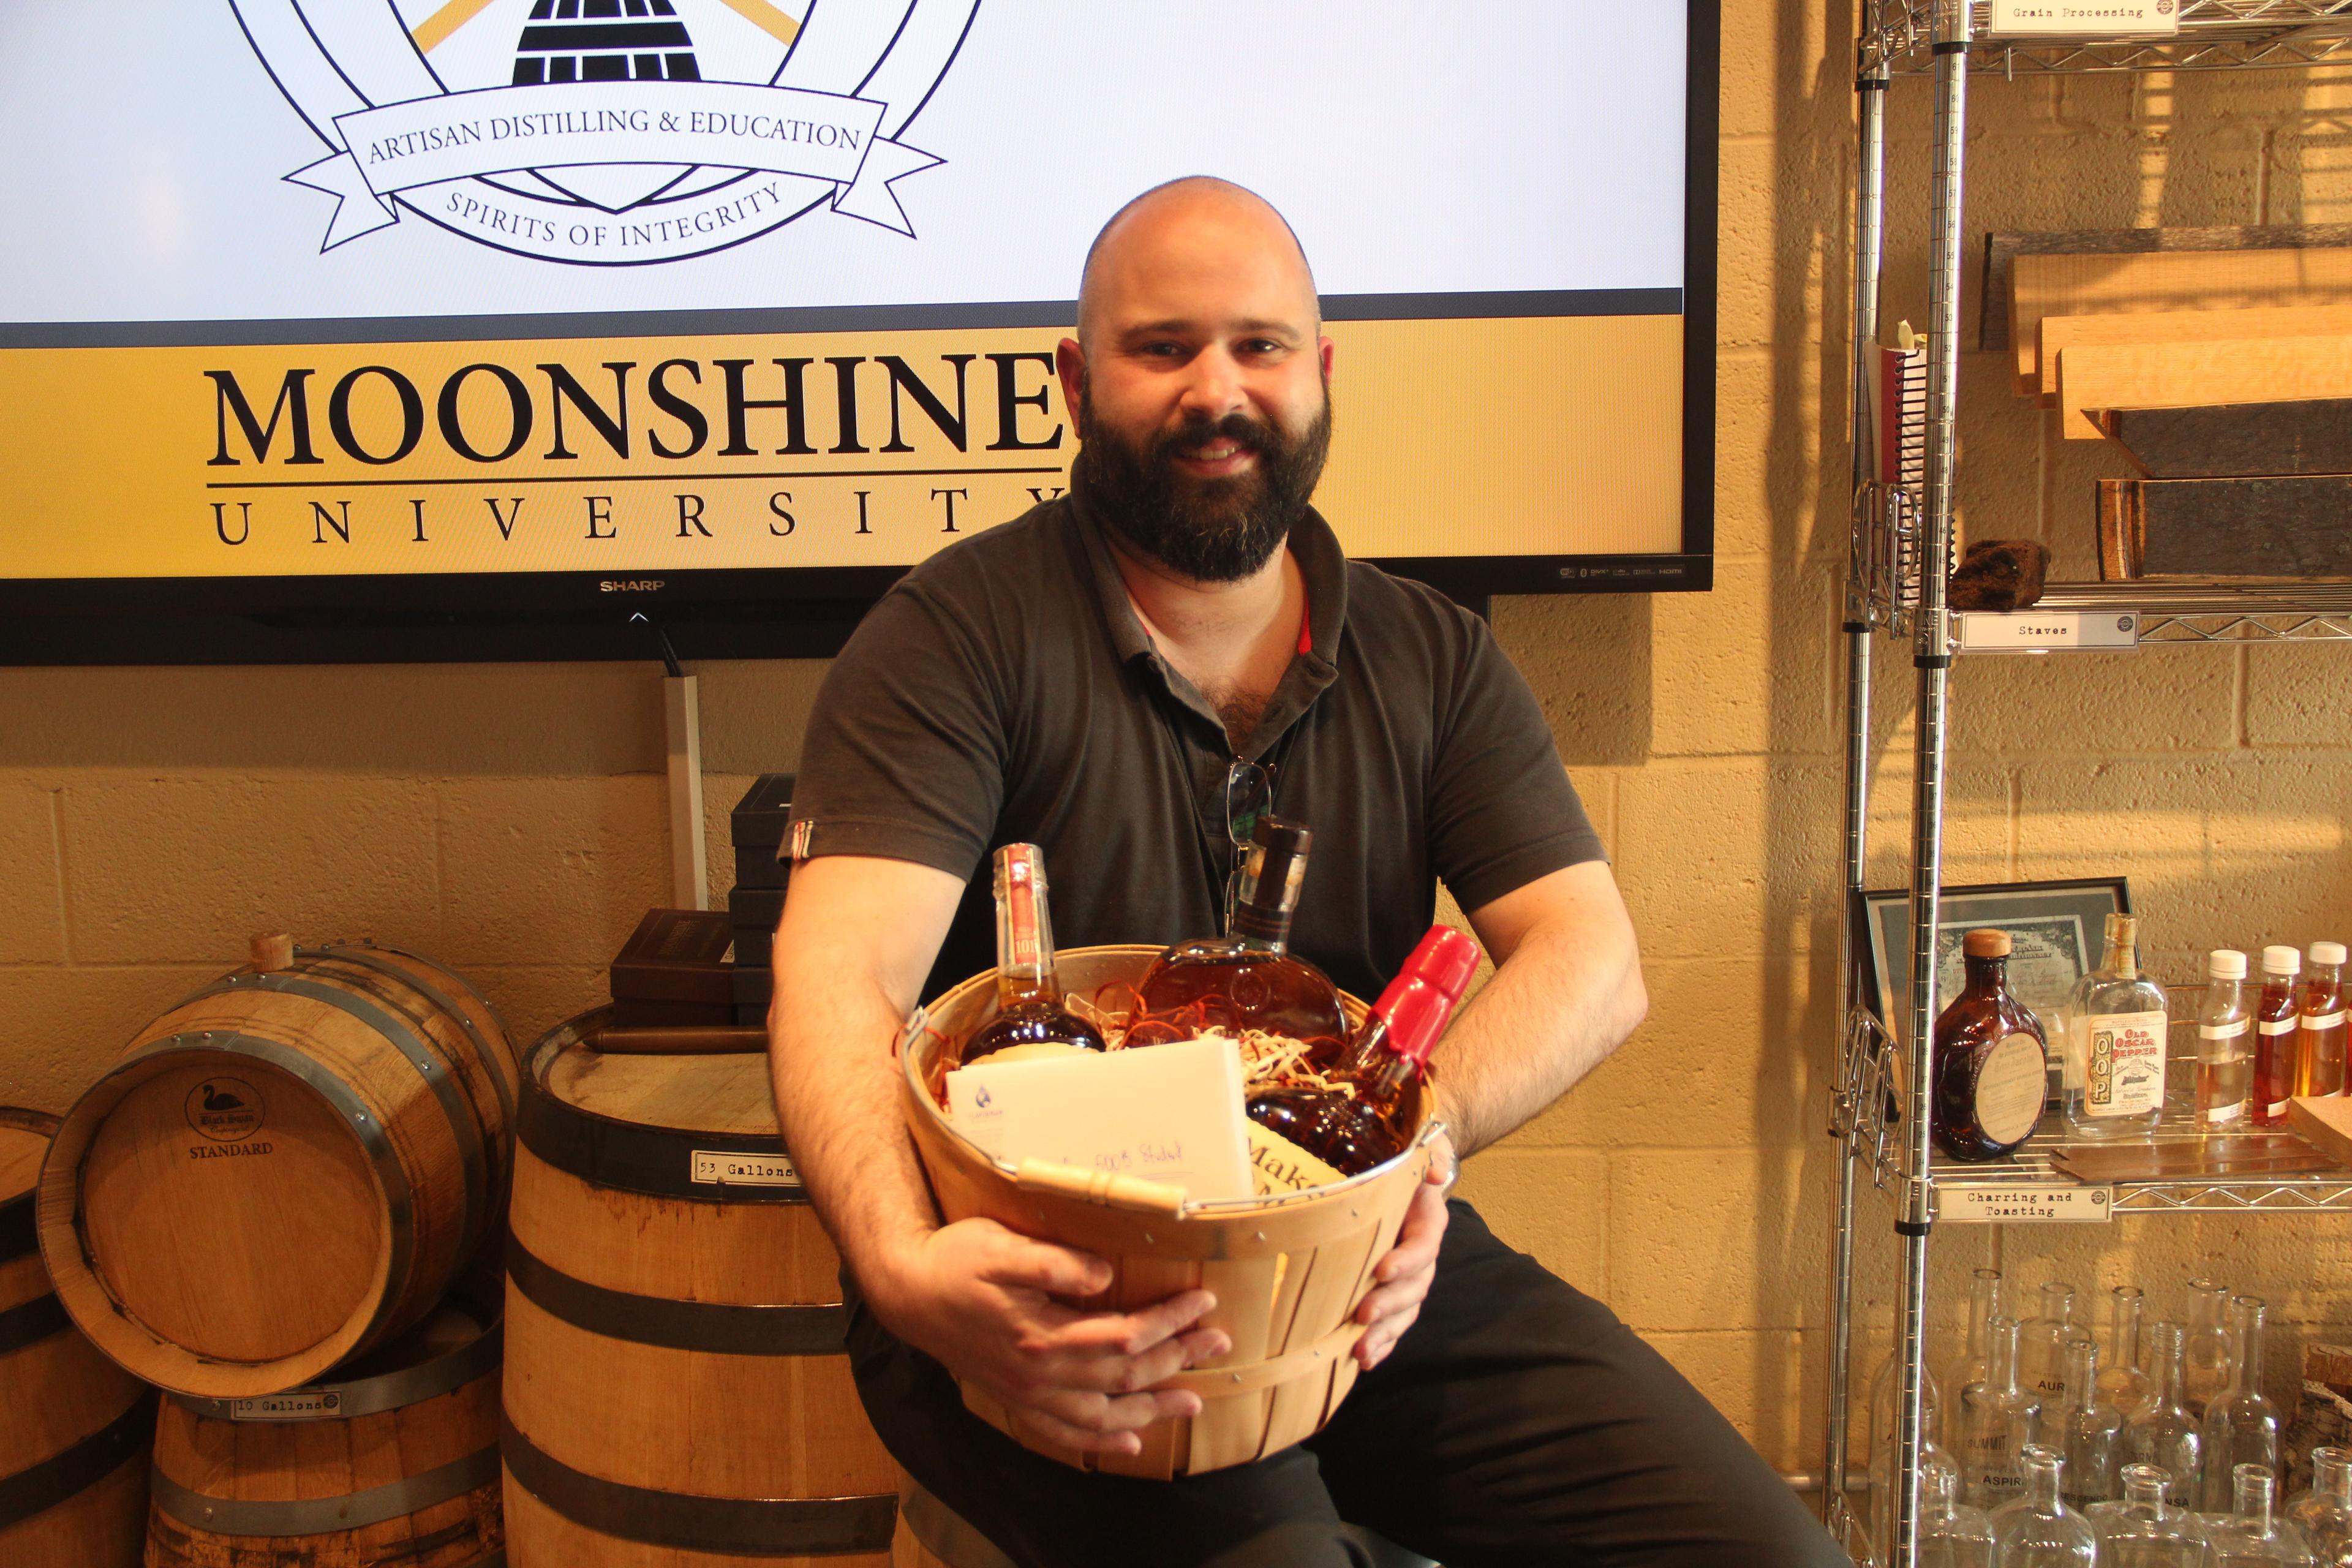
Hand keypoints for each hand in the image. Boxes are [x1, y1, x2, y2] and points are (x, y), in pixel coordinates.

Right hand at [866, 1216, 1231, 1455]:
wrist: (908, 1294)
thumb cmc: (956, 1260)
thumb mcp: (1001, 1247)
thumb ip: (1052, 1263)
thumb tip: (1102, 1275)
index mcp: (1042, 1334)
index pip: (1124, 1334)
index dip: (1168, 1320)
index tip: (1202, 1301)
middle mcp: (1040, 1373)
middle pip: (1124, 1375)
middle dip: (1177, 1361)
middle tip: (1218, 1343)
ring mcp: (1028, 1392)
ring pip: (1103, 1413)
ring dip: (1152, 1407)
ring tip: (1193, 1402)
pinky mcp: (1017, 1399)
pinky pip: (1065, 1433)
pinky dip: (1101, 1442)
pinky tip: (1130, 1445)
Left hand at [1353, 1131, 1454, 1369]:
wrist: (1401, 1175)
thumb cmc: (1402, 1162)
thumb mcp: (1419, 1150)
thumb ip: (1430, 1157)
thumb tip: (1438, 1173)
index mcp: (1429, 1221)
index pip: (1424, 1244)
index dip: (1407, 1260)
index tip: (1381, 1270)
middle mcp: (1422, 1254)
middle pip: (1415, 1287)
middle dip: (1389, 1305)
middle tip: (1362, 1316)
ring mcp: (1409, 1277)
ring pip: (1404, 1311)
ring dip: (1384, 1333)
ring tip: (1360, 1351)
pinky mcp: (1392, 1291)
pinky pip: (1393, 1322)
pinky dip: (1381, 1343)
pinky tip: (1363, 1361)